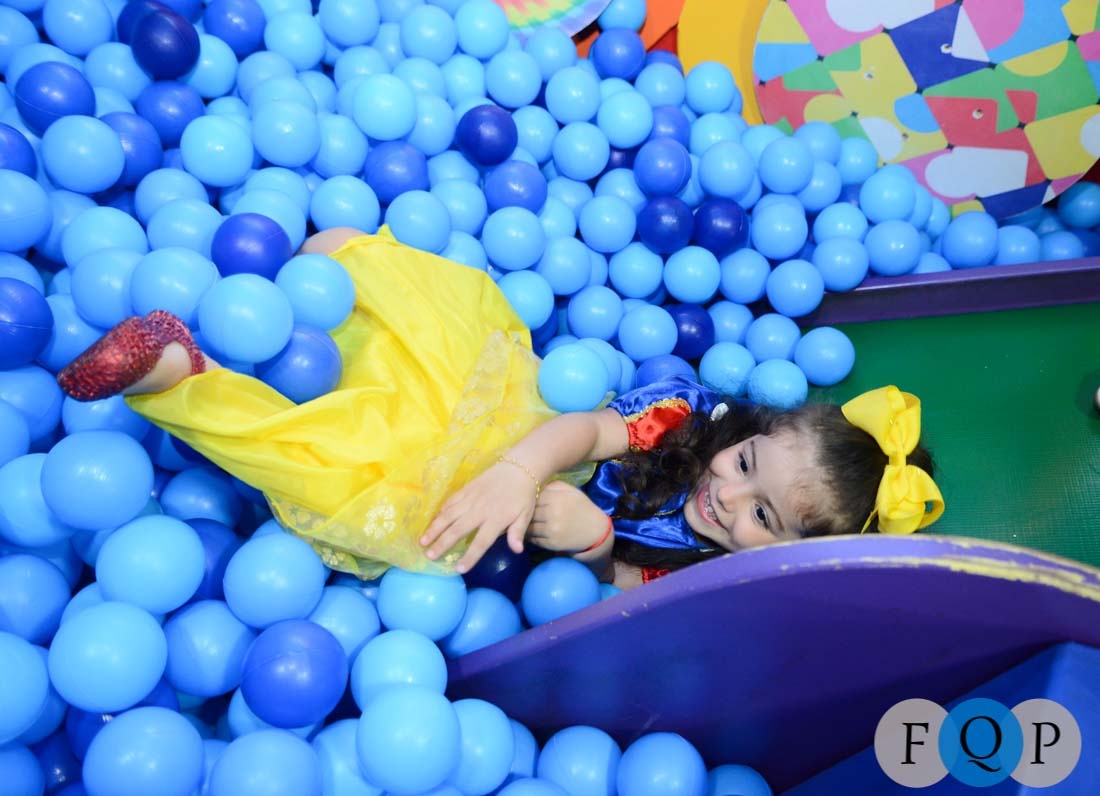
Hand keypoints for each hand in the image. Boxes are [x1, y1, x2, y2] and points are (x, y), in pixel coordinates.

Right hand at [420, 461, 538, 572]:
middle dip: (442, 544)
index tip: (459, 570)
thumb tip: (517, 551)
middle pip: (458, 530)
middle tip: (429, 556)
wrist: (518, 466)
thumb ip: (518, 533)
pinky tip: (432, 522)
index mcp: (496, 519)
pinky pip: (450, 502)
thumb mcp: (526, 515)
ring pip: (448, 515)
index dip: (470, 557)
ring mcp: (470, 498)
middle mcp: (479, 510)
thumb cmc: (523, 495)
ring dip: (434, 529)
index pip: (481, 542)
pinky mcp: (466, 489)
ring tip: (422, 542)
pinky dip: (440, 512)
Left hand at [527, 481, 610, 553]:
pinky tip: (533, 533)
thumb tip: (534, 486)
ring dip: (526, 526)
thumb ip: (553, 486)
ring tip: (526, 524)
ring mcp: (551, 529)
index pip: (533, 497)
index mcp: (558, 497)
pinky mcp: (551, 543)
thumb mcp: (572, 491)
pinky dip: (531, 536)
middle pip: (529, 512)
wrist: (596, 532)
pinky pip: (533, 539)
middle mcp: (553, 513)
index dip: (530, 500)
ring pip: (529, 527)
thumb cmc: (582, 508)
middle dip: (527, 513)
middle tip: (523, 514)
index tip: (528, 501)